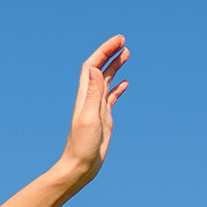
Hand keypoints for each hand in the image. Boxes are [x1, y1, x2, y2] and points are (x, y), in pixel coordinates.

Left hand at [59, 34, 129, 179]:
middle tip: (124, 41)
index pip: (92, 66)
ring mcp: (96, 108)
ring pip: (106, 81)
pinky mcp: (103, 118)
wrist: (80, 166)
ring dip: (115, 66)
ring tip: (127, 53)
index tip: (118, 40)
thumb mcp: (88, 117)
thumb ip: (92, 93)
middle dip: (109, 53)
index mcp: (85, 96)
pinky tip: (126, 82)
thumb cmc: (82, 145)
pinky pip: (111, 97)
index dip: (103, 51)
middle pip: (99, 69)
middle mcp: (89, 99)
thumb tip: (95, 68)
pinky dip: (118, 87)